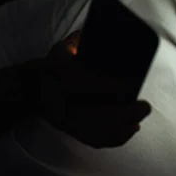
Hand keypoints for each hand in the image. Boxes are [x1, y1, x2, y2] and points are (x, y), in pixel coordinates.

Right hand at [39, 30, 151, 147]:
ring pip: (96, 131)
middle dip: (124, 113)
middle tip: (144, 106)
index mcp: (59, 76)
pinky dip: (114, 139)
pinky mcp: (69, 131)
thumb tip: (104, 34)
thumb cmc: (53, 65)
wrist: (30, 88)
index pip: (81, 83)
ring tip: (140, 119)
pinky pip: (94, 140)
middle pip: (94, 115)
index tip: (127, 86)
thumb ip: (82, 42)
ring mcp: (64, 120)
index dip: (105, 87)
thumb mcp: (64, 48)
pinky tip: (131, 130)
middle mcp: (60, 102)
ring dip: (122, 128)